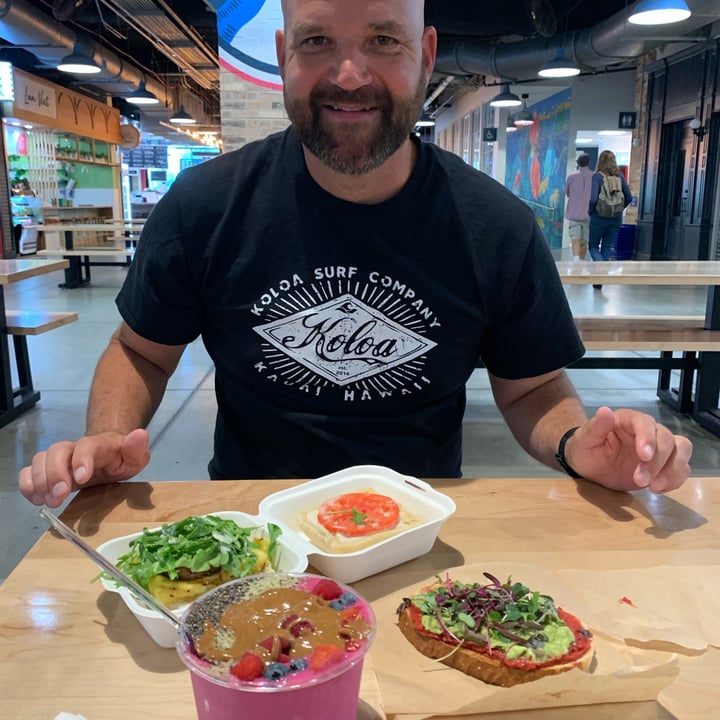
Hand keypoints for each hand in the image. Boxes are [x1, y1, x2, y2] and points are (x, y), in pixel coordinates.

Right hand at [18, 429, 150, 506]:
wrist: (109, 453)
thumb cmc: (122, 457)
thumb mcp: (136, 455)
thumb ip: (137, 447)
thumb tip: (140, 435)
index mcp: (98, 445)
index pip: (87, 446)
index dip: (81, 460)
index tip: (82, 478)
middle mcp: (74, 449)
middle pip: (56, 451)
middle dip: (55, 474)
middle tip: (59, 495)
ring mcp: (59, 459)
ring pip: (39, 460)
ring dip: (40, 482)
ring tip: (49, 501)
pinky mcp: (48, 470)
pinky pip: (29, 472)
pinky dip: (27, 485)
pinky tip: (36, 500)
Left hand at [565, 406, 691, 492]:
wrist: (590, 467)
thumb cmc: (586, 449)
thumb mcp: (585, 439)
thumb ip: (596, 426)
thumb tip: (605, 410)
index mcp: (628, 420)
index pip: (645, 423)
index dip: (648, 438)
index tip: (644, 456)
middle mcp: (648, 431)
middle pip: (667, 439)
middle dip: (657, 461)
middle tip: (641, 481)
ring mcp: (658, 448)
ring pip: (682, 450)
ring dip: (673, 470)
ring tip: (655, 488)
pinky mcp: (664, 465)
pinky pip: (681, 469)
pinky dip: (675, 480)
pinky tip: (658, 489)